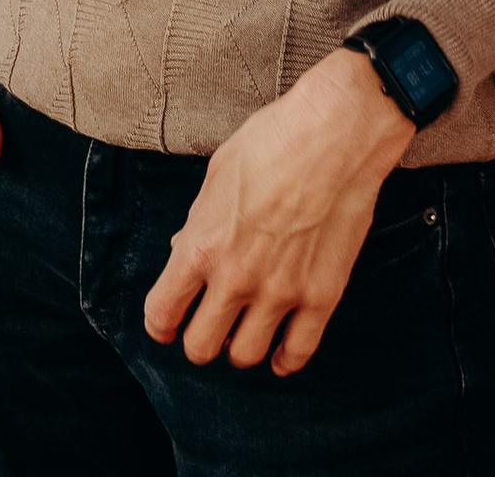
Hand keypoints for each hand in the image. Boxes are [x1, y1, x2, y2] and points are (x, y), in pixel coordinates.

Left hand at [142, 48, 415, 374]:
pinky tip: (280, 352)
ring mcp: (281, 292)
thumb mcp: (216, 175)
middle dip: (199, 338)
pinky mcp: (322, 296)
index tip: (167, 322)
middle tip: (206, 324)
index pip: (163, 312)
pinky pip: (298, 352)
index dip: (160, 322)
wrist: (334, 135)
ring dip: (239, 348)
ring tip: (243, 330)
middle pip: (202, 346)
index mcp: (202, 244)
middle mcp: (236, 278)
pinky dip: (285, 359)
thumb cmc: (271, 141)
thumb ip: (200, 223)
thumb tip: (187, 253)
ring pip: (246, 356)